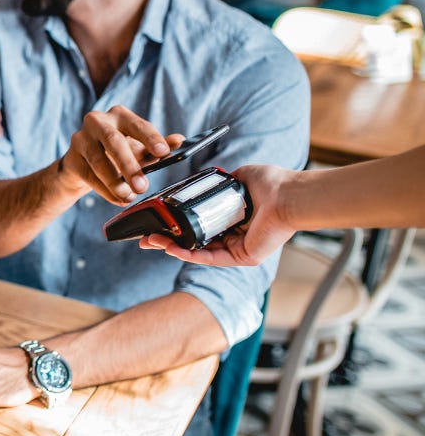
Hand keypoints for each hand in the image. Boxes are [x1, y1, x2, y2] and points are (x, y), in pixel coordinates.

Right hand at [59, 106, 183, 205]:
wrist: (83, 166)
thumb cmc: (115, 154)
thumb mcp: (140, 150)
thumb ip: (159, 146)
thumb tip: (179, 141)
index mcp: (119, 115)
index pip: (137, 124)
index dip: (151, 138)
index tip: (164, 152)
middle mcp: (97, 121)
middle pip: (113, 141)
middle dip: (129, 165)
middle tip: (142, 186)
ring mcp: (80, 139)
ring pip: (98, 160)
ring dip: (114, 181)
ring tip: (128, 196)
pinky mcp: (71, 158)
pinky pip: (89, 175)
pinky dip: (105, 190)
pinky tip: (117, 199)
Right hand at [140, 164, 294, 265]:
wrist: (289, 195)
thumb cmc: (272, 184)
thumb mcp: (239, 177)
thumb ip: (221, 181)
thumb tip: (205, 180)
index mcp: (233, 219)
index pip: (199, 226)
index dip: (177, 226)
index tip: (158, 223)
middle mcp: (234, 236)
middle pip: (193, 242)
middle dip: (167, 240)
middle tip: (146, 238)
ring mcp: (237, 248)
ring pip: (197, 251)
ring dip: (171, 247)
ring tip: (151, 241)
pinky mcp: (242, 256)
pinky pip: (209, 258)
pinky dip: (188, 254)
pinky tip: (171, 248)